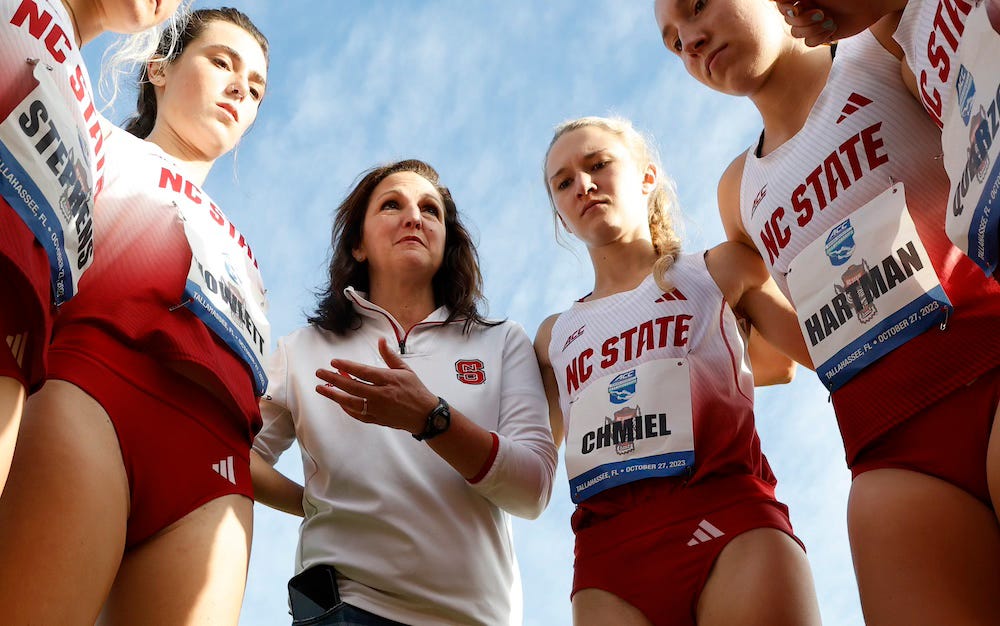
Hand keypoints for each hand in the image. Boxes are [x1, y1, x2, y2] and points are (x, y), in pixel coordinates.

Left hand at [315, 337, 438, 434]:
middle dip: (333, 379)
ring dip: (334, 395)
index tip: (334, 362)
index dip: (347, 366)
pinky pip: (357, 414)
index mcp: (389, 380)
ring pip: (351, 402)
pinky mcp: (376, 419)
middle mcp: (381, 395)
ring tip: (321, 388)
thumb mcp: (405, 369)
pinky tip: (338, 401)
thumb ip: (390, 356)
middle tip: (320, 373)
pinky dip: (346, 408)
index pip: (363, 372)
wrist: (425, 415)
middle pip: (352, 386)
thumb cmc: (415, 390)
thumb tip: (380, 340)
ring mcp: (378, 409)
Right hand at [773, 0, 906, 45]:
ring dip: (814, 29)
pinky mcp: (822, 36)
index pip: (782, 7)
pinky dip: (820, 37)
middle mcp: (806, 9)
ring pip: (797, 34)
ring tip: (830, 21)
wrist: (870, 3)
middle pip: (789, 22)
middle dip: (805, 21)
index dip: (785, 10)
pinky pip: (809, 43)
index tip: (795, 8)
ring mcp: (813, 24)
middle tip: (822, 13)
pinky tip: (833, 29)